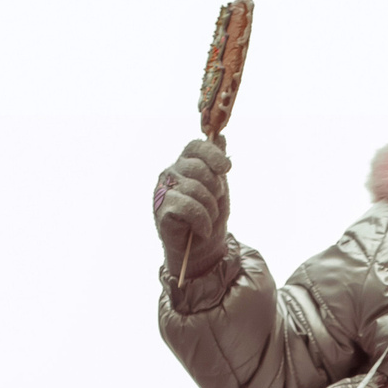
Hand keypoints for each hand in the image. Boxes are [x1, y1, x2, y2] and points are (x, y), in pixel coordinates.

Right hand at [153, 136, 231, 278]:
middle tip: (215, 205)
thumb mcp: (219, 188)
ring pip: (196, 189)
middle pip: (199, 168)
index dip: (213, 154)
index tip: (226, 168)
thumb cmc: (209, 217)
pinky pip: (189, 207)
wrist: (202, 250)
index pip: (195, 147)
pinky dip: (203, 221)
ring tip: (209, 220)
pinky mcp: (161, 210)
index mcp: (184, 165)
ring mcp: (163, 191)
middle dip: (215, 189)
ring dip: (211, 209)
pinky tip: (202, 229)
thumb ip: (217, 164)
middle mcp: (170, 173)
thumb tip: (221, 136)